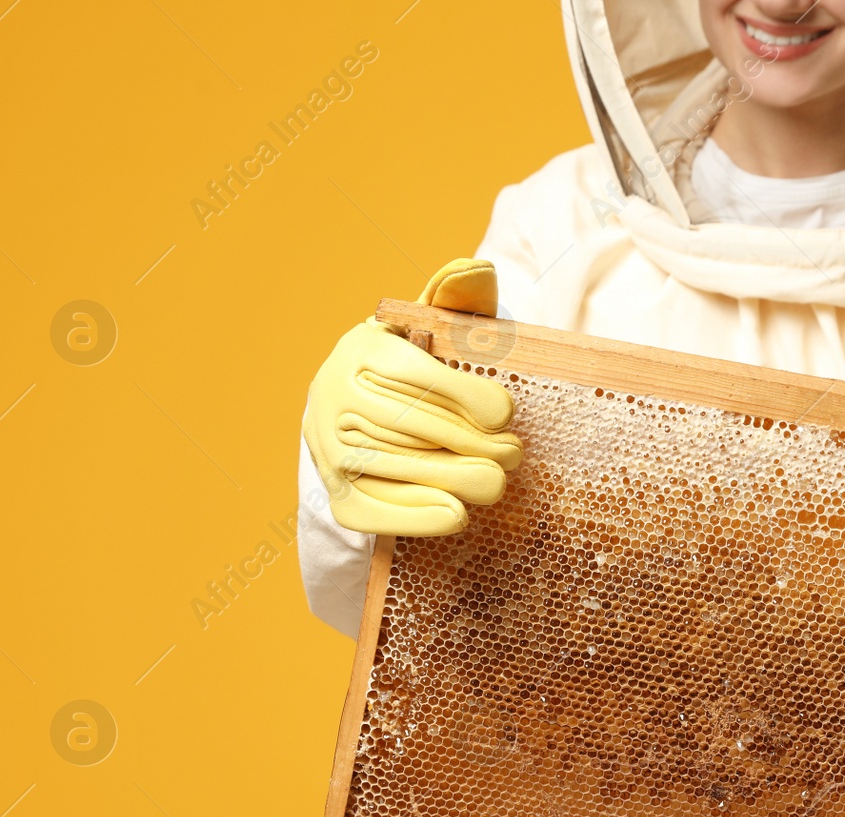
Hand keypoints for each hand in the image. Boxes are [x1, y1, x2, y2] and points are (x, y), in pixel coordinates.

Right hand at [302, 259, 522, 535]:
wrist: (351, 410)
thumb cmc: (411, 363)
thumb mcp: (430, 324)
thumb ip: (458, 298)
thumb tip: (477, 271)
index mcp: (363, 352)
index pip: (422, 378)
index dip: (470, 399)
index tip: (507, 414)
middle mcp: (335, 399)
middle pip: (419, 430)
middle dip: (478, 445)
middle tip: (514, 454)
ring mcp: (330, 451)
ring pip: (406, 472)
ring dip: (461, 481)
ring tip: (497, 480)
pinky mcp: (338, 496)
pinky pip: (380, 513)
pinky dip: (420, 517)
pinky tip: (456, 514)